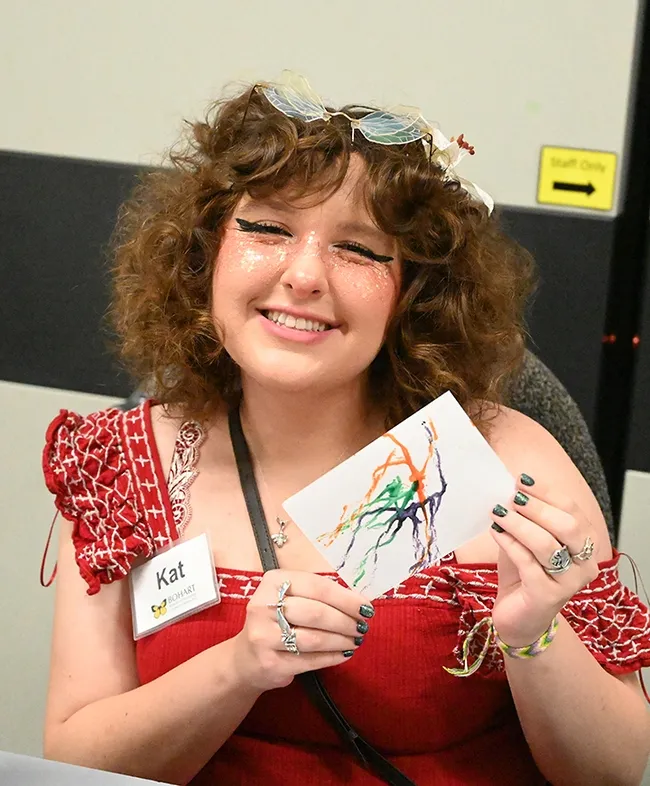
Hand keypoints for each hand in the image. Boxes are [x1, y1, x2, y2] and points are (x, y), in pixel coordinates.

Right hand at [233, 570, 373, 691]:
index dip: (345, 597)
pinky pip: (310, 660)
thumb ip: (317, 594)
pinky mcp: (270, 663)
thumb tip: (358, 601)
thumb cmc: (276, 621)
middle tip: (363, 626)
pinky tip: (345, 654)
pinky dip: (332, 657)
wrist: (245, 658)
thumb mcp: (289, 598)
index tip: (365, 606)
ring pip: (314, 638)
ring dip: (342, 640)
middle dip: (346, 620)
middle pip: (316, 612)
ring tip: (356, 640)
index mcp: (272, 582)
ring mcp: (264, 636)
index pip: (317, 586)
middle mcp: (263, 606)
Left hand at [489, 475, 599, 646]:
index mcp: (585, 543)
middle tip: (511, 497)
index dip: (547, 492)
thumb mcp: (526, 539)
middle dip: (537, 508)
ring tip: (497, 512)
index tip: (521, 480)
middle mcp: (585, 564)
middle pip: (567, 526)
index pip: (572, 510)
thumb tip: (510, 488)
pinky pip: (528, 563)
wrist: (519, 617)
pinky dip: (510, 543)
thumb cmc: (525, 572)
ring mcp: (569, 583)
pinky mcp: (547, 597)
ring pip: (547, 545)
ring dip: (519, 524)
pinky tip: (495, 531)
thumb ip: (526, 517)